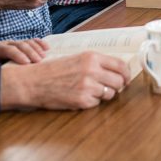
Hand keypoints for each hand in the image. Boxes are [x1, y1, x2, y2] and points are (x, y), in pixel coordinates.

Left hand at [0, 38, 49, 65]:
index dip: (17, 55)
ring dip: (37, 48)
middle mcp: (5, 43)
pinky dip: (40, 43)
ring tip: (43, 57)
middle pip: (20, 44)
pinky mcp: (21, 44)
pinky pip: (32, 41)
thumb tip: (3, 80)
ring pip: (27, 42)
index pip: (7, 49)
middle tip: (38, 61)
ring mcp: (14, 42)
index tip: (27, 63)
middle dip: (30, 52)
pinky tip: (47, 48)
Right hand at [0, 52, 131, 110]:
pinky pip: (96, 103)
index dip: (126, 74)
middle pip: (119, 81)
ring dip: (104, 95)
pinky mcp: (82, 100)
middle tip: (112, 88)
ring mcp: (87, 86)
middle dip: (118, 86)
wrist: (33, 82)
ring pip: (110, 94)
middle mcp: (92, 70)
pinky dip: (91, 102)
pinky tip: (80, 97)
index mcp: (92, 57)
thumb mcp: (77, 59)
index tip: (126, 79)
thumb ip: (96, 63)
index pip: (121, 65)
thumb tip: (117, 71)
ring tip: (91, 91)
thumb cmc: (54, 70)